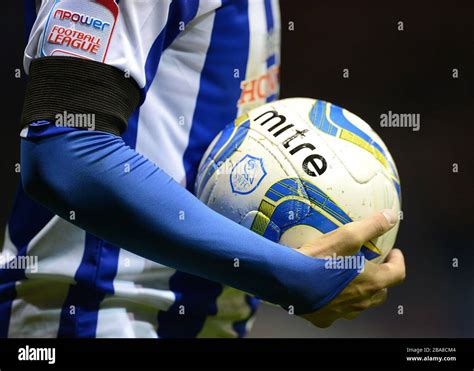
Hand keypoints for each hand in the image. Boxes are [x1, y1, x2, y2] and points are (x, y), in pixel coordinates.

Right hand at [297, 210, 405, 327]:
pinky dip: (336, 300)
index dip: (398, 261)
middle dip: (381, 278)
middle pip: (381, 293)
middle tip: (372, 265)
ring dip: (359, 291)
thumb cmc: (319, 259)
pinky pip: (335, 310)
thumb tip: (391, 216)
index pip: (398, 274)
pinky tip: (325, 289)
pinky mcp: (323, 318)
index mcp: (372, 283)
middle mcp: (361, 302)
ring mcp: (342, 312)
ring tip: (348, 276)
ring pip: (359, 304)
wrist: (287, 280)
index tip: (392, 253)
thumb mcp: (347, 236)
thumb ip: (372, 226)